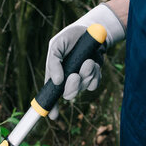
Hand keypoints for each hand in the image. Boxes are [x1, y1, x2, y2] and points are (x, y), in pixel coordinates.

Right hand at [45, 4, 125, 118]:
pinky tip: (95, 63)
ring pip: (83, 88)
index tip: (52, 115)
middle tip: (75, 75)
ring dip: (86, 75)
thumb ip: (53, 61)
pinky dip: (95, 75)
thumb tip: (56, 81)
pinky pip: (94, 84)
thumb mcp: (57, 44)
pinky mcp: (93, 77)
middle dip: (73, 87)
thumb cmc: (70, 37)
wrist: (91, 30)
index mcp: (55, 74)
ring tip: (88, 61)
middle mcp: (67, 80)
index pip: (50, 93)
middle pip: (68, 94)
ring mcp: (80, 79)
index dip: (50, 106)